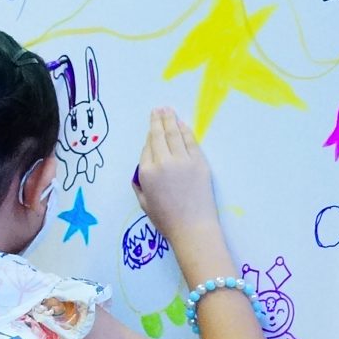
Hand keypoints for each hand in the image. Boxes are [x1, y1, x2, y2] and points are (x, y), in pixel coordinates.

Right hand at [133, 108, 224, 260]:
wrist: (193, 228)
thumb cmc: (167, 220)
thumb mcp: (144, 203)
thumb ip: (139, 184)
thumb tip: (142, 171)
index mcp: (146, 172)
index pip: (146, 149)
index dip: (149, 139)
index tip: (151, 131)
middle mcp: (162, 162)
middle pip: (158, 136)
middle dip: (157, 121)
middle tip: (157, 110)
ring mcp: (182, 160)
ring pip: (174, 134)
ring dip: (170, 120)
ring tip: (167, 110)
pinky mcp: (199, 162)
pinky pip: (190, 142)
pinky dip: (185, 131)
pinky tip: (182, 124)